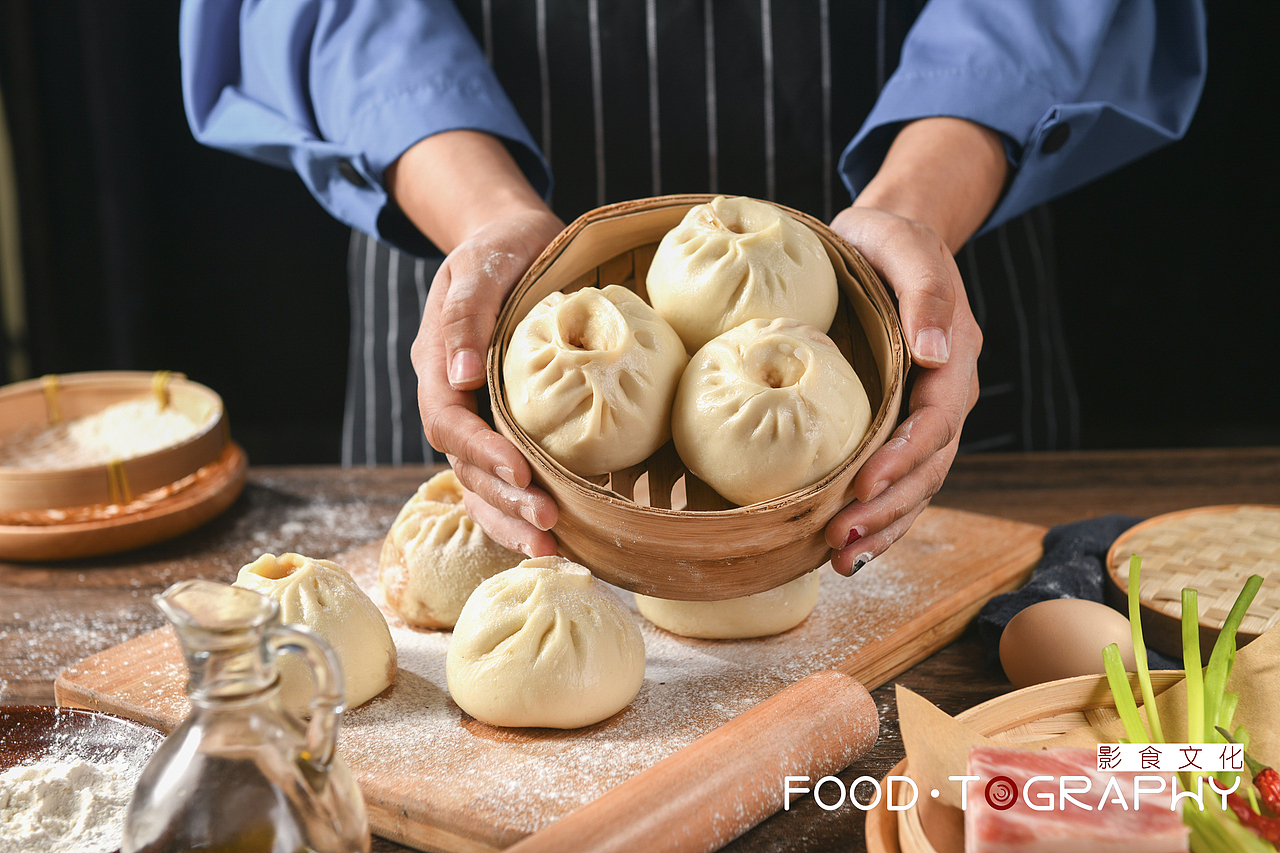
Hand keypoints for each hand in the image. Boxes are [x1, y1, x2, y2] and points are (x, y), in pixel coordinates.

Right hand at [410, 208, 564, 556]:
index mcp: (437, 366)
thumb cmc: (501, 248)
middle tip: (547, 526)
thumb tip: (459, 374)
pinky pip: (505, 476)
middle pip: (465, 466)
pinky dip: (523, 508)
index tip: (522, 473)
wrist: (516, 243)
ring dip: (511, 519)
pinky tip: (555, 536)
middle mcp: (452, 400)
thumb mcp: (481, 264)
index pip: (448, 422)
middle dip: (503, 501)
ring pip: (481, 483)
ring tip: (550, 549)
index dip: (481, 451)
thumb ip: (465, 315)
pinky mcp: (506, 426)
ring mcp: (477, 417)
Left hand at [823, 206, 981, 574]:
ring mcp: (924, 419)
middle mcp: (946, 399)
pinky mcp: (897, 430)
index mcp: (954, 362)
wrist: (883, 243)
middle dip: (886, 509)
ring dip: (882, 527)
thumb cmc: (889, 240)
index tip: (864, 483)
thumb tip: (937, 351)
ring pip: (915, 488)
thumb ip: (926, 293)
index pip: (934, 423)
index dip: (903, 458)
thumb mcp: (905, 247)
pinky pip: (897, 484)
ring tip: (842, 559)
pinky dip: (878, 519)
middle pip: (926, 470)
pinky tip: (847, 548)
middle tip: (840, 539)